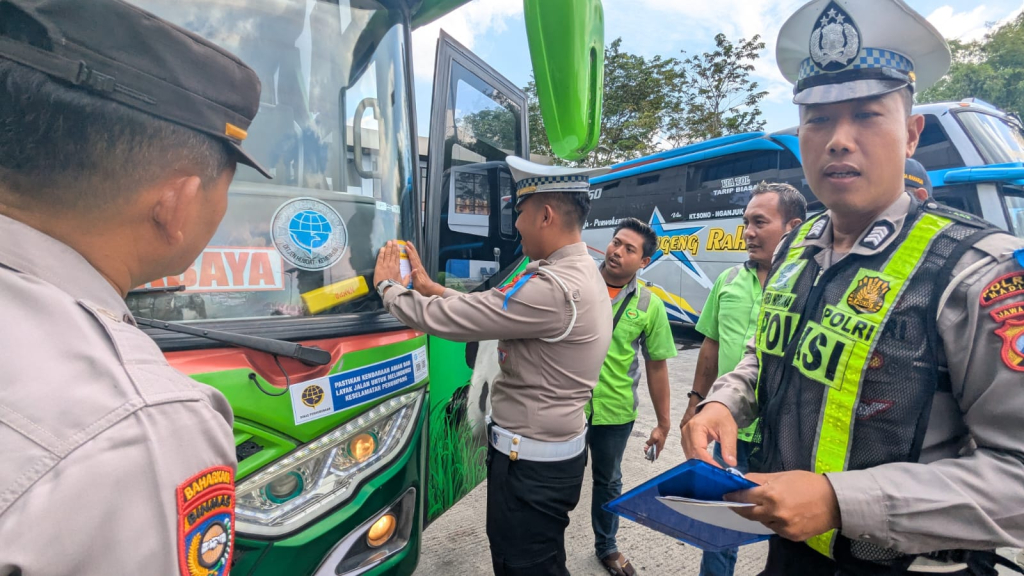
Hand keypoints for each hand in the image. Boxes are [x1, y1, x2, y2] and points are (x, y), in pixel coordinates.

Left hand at [373, 241, 403, 292]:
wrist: (388, 289)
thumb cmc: (395, 287)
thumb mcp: (403, 283)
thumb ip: (407, 278)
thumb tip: (410, 274)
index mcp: (397, 268)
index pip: (397, 257)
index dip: (397, 251)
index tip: (398, 245)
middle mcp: (392, 264)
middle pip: (392, 253)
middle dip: (393, 246)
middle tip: (393, 240)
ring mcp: (385, 265)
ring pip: (387, 254)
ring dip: (388, 247)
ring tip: (388, 242)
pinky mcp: (379, 267)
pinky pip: (380, 258)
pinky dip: (381, 253)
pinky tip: (382, 248)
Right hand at [404, 242, 444, 296]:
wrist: (430, 290)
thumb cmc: (423, 288)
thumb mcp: (418, 284)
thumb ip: (415, 276)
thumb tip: (414, 269)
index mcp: (417, 270)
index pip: (413, 259)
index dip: (409, 253)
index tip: (405, 247)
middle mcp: (419, 267)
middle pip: (415, 256)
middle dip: (412, 248)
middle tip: (407, 242)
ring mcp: (420, 268)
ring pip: (416, 257)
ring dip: (413, 251)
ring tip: (409, 245)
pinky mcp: (420, 270)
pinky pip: (416, 260)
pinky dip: (413, 256)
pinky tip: (412, 255)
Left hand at [644, 425, 668, 457]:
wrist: (663, 428)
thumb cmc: (659, 433)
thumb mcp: (653, 437)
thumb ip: (650, 442)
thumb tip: (647, 444)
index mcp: (659, 448)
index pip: (655, 456)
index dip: (650, 458)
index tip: (646, 456)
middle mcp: (659, 447)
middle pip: (653, 453)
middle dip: (648, 452)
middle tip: (644, 449)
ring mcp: (659, 444)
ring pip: (653, 449)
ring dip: (649, 449)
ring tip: (645, 447)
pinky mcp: (658, 441)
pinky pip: (654, 445)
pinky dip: (650, 445)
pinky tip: (648, 442)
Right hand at [679, 401, 737, 466]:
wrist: (714, 408)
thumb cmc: (721, 417)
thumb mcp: (729, 430)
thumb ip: (729, 446)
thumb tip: (731, 464)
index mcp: (696, 427)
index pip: (699, 450)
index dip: (708, 463)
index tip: (720, 472)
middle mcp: (686, 432)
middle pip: (692, 455)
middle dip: (705, 466)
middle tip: (718, 475)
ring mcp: (684, 437)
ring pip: (690, 457)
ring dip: (701, 465)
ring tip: (714, 472)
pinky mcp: (685, 441)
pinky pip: (690, 455)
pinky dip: (699, 462)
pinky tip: (708, 466)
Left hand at [724, 471, 840, 541]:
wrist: (835, 501)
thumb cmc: (809, 484)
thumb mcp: (783, 476)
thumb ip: (760, 479)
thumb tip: (743, 479)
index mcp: (772, 494)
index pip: (744, 497)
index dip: (734, 496)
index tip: (726, 496)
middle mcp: (775, 512)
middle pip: (749, 513)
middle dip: (741, 508)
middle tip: (737, 504)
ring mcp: (783, 526)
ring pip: (763, 522)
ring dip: (762, 515)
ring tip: (771, 506)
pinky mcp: (791, 536)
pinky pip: (776, 529)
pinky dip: (775, 522)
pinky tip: (784, 514)